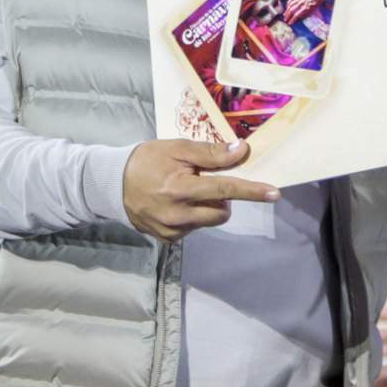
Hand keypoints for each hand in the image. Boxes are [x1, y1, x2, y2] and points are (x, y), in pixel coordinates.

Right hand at [121, 137, 278, 241]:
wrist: (111, 184)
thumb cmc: (147, 161)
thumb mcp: (176, 148)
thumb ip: (210, 153)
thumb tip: (240, 151)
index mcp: (180, 189)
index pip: (225, 189)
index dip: (251, 191)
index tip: (274, 193)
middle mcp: (177, 214)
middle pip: (222, 211)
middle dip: (224, 197)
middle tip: (206, 181)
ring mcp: (172, 230)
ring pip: (209, 221)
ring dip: (208, 206)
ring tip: (188, 191)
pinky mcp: (168, 239)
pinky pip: (195, 228)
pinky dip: (194, 215)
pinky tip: (177, 203)